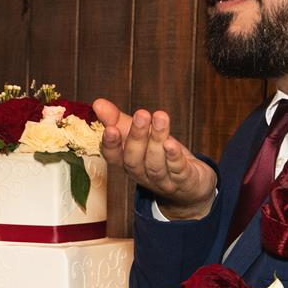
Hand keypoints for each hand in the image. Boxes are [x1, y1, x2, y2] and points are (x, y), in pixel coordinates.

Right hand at [90, 98, 217, 218]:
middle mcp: (143, 175)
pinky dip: (174, 158)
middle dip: (137, 136)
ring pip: (156, 164)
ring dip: (157, 140)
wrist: (191, 184)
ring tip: (160, 117)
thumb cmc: (160, 155)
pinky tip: (172, 144)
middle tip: (142, 114)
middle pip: (134, 160)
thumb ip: (118, 121)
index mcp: (128, 163)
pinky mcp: (185, 182)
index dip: (110, 145)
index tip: (110, 128)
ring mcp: (163, 182)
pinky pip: (178, 172)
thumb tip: (97, 103)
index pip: (113, 157)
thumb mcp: (140, 136)